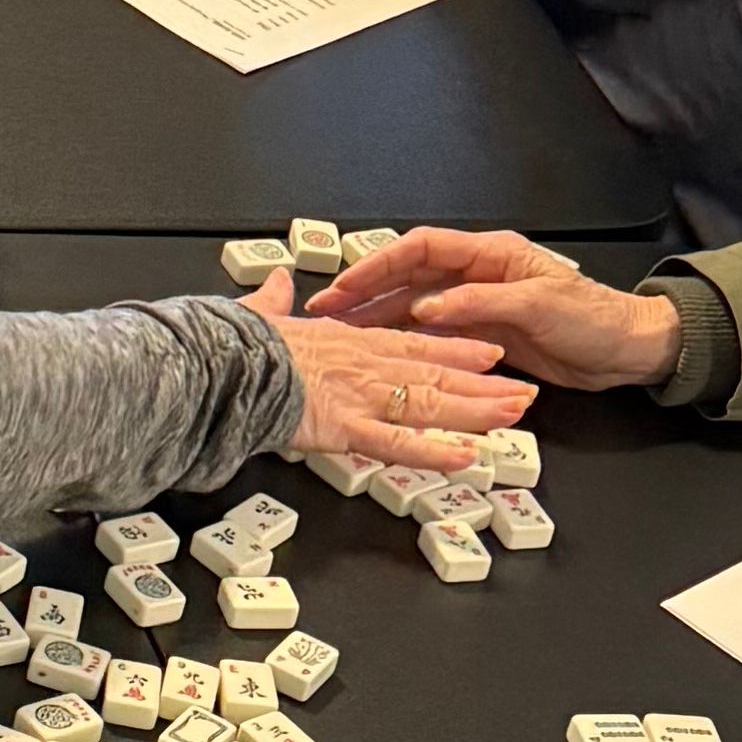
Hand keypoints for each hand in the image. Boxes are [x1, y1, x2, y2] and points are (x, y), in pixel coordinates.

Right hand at [245, 267, 534, 481]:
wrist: (220, 364)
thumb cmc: (236, 344)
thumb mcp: (260, 314)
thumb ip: (273, 300)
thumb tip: (275, 283)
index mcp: (349, 340)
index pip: (415, 342)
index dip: (456, 348)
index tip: (488, 352)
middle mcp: (365, 365)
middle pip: (436, 374)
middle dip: (482, 384)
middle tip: (521, 392)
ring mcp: (360, 396)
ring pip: (430, 404)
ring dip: (475, 412)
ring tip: (513, 417)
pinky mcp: (346, 428)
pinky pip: (399, 444)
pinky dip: (434, 452)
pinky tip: (466, 458)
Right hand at [310, 226, 676, 390]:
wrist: (626, 349)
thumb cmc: (593, 317)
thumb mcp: (538, 306)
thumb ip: (480, 305)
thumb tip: (429, 308)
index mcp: (490, 255)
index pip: (422, 249)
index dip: (380, 264)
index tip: (348, 283)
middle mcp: (477, 277)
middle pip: (409, 278)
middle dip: (367, 293)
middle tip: (328, 312)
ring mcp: (477, 308)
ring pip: (415, 310)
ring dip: (378, 322)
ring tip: (342, 337)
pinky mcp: (483, 338)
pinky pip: (434, 338)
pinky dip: (406, 345)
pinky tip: (381, 357)